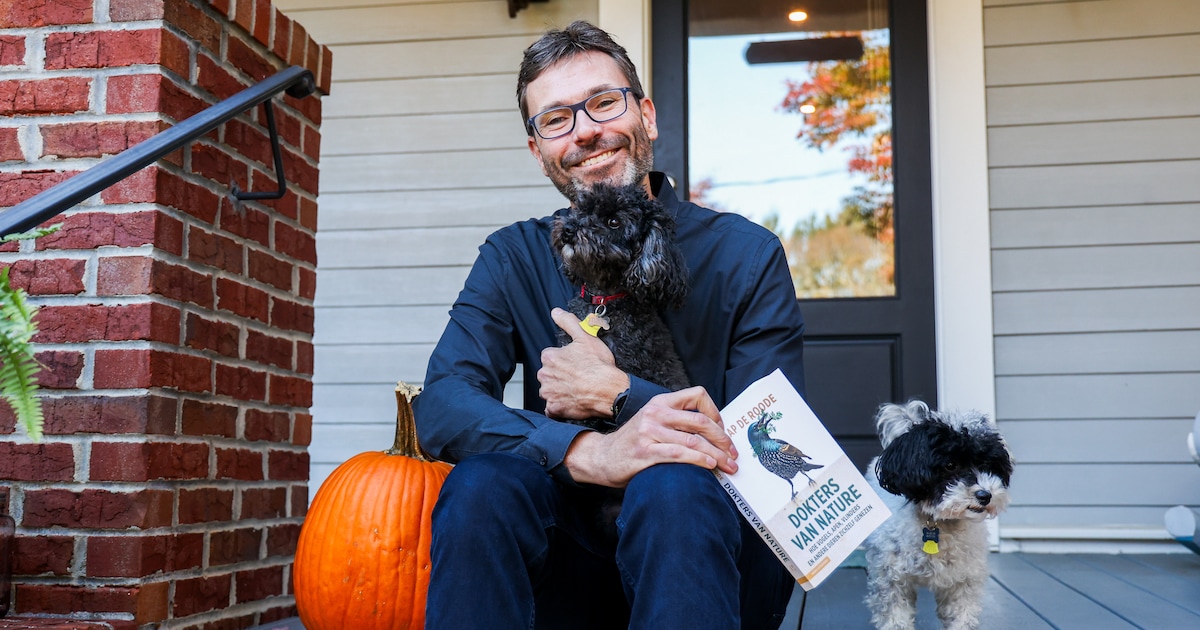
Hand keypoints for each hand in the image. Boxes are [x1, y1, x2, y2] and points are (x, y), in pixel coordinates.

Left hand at [538, 308, 629, 419]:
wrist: (609, 390)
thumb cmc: (599, 366)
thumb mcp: (586, 337)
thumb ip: (569, 322)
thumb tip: (556, 312)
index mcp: (549, 357)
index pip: (550, 356)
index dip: (564, 360)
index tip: (575, 364)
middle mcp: (544, 375)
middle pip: (548, 373)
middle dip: (560, 375)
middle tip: (577, 376)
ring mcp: (548, 393)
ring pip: (549, 390)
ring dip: (559, 390)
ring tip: (576, 388)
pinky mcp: (554, 409)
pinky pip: (552, 408)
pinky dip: (559, 406)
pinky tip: (572, 400)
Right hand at [563, 386, 737, 486]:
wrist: (601, 458)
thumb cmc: (633, 443)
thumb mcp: (652, 422)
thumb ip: (675, 421)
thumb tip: (711, 433)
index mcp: (660, 402)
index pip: (697, 395)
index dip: (715, 412)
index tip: (722, 430)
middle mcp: (655, 413)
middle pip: (701, 421)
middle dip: (723, 439)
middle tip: (733, 453)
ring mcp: (649, 432)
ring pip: (694, 440)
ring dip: (717, 455)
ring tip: (728, 466)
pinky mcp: (645, 452)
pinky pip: (679, 454)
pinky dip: (698, 460)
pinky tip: (709, 466)